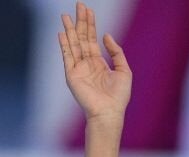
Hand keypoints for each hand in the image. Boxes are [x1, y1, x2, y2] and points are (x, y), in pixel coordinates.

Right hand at [59, 2, 131, 122]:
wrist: (110, 112)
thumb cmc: (119, 95)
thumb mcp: (124, 70)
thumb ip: (116, 52)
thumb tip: (107, 35)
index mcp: (99, 63)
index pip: (92, 39)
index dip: (90, 25)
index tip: (88, 10)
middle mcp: (87, 64)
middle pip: (82, 38)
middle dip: (80, 22)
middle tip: (79, 5)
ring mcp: (78, 69)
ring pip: (73, 44)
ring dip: (69, 30)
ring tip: (66, 15)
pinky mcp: (72, 75)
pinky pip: (67, 57)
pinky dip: (64, 45)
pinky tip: (62, 33)